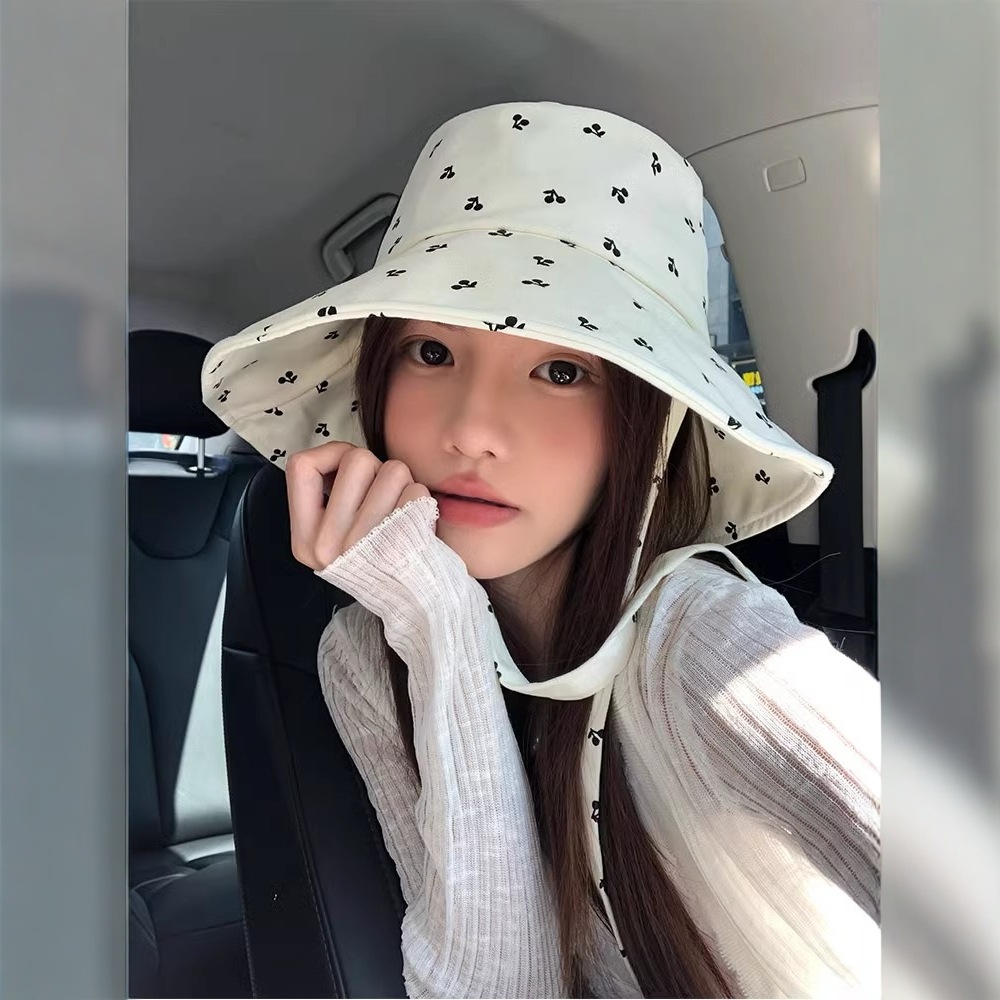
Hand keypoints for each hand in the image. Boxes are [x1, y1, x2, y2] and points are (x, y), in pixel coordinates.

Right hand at [286, 441, 431, 570]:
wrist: (409, 603)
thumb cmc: (375, 559)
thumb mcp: (332, 539)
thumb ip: (329, 498)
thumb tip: (345, 455)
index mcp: (305, 540)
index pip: (302, 467)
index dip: (330, 455)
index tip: (347, 472)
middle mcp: (326, 546)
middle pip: (358, 460)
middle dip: (377, 469)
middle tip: (382, 496)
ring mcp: (361, 547)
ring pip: (392, 469)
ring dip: (402, 482)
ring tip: (399, 507)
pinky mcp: (397, 546)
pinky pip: (416, 492)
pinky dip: (420, 498)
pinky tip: (414, 519)